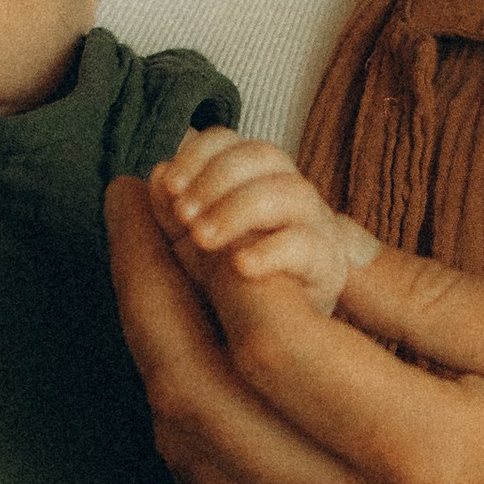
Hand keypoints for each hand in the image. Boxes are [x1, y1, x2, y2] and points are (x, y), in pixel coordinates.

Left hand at [107, 176, 483, 483]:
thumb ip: (422, 291)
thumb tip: (305, 230)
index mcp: (429, 453)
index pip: (273, 346)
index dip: (215, 258)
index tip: (195, 189)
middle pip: (198, 397)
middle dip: (148, 285)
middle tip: (133, 202)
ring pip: (189, 454)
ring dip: (152, 351)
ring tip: (148, 263)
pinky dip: (185, 423)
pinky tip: (187, 355)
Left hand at [152, 127, 377, 317]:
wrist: (268, 340)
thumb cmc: (227, 285)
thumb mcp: (187, 246)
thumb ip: (171, 211)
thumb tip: (157, 174)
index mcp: (252, 180)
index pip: (232, 143)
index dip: (200, 155)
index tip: (170, 186)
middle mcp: (286, 193)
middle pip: (264, 155)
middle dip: (217, 178)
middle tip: (184, 215)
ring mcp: (313, 226)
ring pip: (291, 191)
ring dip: (239, 209)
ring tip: (203, 240)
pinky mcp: (327, 266)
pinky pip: (307, 245)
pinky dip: (271, 250)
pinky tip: (239, 266)